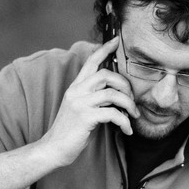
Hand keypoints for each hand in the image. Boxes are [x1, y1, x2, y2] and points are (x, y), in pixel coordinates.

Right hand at [39, 37, 138, 166]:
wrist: (54, 149)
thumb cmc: (71, 131)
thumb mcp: (81, 109)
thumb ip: (94, 98)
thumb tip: (116, 95)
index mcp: (75, 87)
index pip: (90, 62)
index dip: (104, 49)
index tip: (117, 40)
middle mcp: (76, 91)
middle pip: (106, 75)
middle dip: (125, 86)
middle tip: (132, 101)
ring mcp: (80, 103)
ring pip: (112, 94)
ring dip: (128, 105)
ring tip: (133, 116)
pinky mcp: (85, 117)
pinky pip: (112, 113)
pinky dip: (124, 122)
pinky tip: (127, 130)